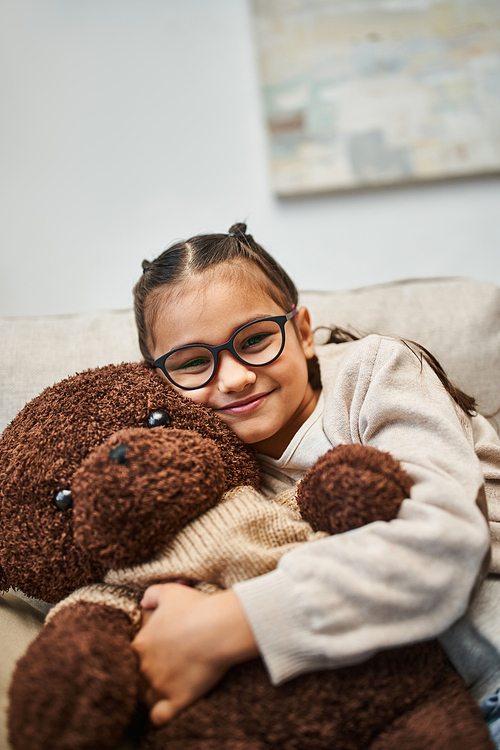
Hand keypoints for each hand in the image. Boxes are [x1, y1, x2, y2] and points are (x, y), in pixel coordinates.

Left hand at [131, 583, 258, 725]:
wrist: (218, 627)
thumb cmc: (194, 606)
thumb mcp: (169, 591)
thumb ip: (151, 594)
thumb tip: (143, 602)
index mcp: (140, 643)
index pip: (133, 655)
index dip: (147, 653)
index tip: (163, 649)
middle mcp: (145, 667)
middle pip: (140, 677)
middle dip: (152, 673)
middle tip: (171, 666)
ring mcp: (160, 685)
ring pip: (147, 698)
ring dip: (155, 694)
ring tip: (170, 686)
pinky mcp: (177, 699)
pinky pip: (159, 717)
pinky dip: (161, 715)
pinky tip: (170, 707)